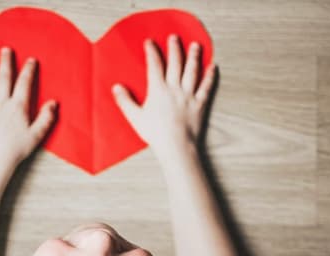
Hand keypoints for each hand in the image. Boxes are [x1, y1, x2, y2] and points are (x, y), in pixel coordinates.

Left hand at [0, 46, 57, 176]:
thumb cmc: (17, 149)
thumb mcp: (37, 135)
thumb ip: (46, 117)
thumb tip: (53, 103)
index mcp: (18, 107)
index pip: (24, 83)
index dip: (28, 70)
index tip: (30, 60)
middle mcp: (2, 104)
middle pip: (4, 78)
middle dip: (6, 62)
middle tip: (6, 49)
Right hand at [111, 34, 216, 157]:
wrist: (176, 145)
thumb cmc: (155, 133)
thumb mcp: (135, 117)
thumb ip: (125, 101)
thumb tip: (116, 87)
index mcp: (158, 90)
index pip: (154, 65)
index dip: (152, 52)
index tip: (150, 42)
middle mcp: (174, 88)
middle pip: (175, 63)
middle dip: (175, 48)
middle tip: (174, 37)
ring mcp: (189, 95)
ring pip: (192, 71)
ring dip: (194, 57)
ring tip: (196, 46)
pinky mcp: (199, 104)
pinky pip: (206, 87)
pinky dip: (210, 76)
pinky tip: (213, 67)